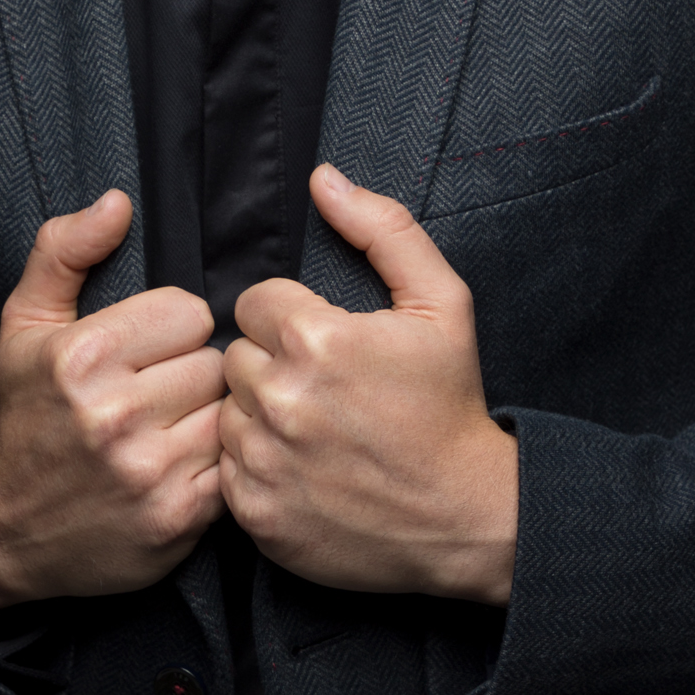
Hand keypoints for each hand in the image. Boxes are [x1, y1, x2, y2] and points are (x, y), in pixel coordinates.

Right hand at [0, 190, 225, 610]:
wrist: (7, 529)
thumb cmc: (26, 415)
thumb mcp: (25, 324)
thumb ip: (66, 250)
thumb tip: (118, 201)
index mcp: (82, 357)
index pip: (189, 311)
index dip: (172, 327)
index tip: (148, 349)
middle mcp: (115, 415)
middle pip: (213, 362)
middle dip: (191, 372)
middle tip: (160, 392)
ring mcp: (149, 473)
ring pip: (229, 412)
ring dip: (208, 417)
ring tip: (172, 426)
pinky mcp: (177, 520)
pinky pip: (234, 466)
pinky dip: (216, 464)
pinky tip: (181, 463)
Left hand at [218, 165, 517, 604]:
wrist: (467, 516)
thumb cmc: (450, 402)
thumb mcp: (440, 302)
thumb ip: (381, 228)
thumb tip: (323, 178)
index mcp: (315, 338)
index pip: (253, 302)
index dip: (290, 319)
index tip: (325, 344)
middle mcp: (280, 399)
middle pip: (235, 356)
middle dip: (271, 364)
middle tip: (322, 388)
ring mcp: (265, 462)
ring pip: (226, 412)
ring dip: (259, 415)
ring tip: (313, 428)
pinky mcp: (258, 514)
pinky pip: (227, 470)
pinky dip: (257, 467)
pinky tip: (304, 468)